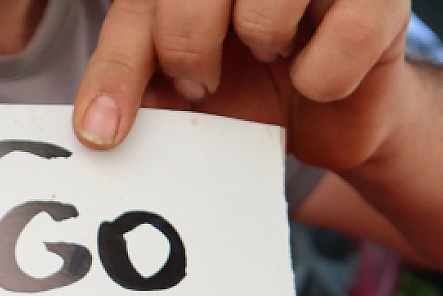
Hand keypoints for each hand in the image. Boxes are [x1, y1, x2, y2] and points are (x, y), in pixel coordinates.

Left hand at [73, 0, 412, 171]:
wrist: (335, 113)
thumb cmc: (253, 86)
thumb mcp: (185, 87)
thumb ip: (140, 83)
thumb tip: (97, 125)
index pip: (140, 8)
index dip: (115, 71)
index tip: (100, 136)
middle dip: (186, 46)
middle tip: (202, 81)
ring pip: (268, 1)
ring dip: (260, 41)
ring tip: (268, 55)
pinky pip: (345, 37)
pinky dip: (326, 78)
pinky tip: (321, 73)